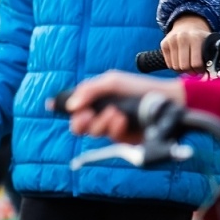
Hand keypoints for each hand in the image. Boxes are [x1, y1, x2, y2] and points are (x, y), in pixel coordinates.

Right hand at [61, 70, 184, 141]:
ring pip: (92, 131)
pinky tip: (123, 119)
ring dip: (101, 122)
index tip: (53, 106)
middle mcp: (100, 113)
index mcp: (95, 98)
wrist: (165, 101)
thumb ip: (89, 90)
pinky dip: (114, 127)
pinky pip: (109, 136)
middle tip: (87, 115)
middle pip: (77, 124)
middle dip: (79, 121)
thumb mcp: (112, 81)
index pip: (73, 104)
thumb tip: (72, 105)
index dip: (61, 106)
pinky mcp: (122, 138)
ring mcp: (110, 126)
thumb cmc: (139, 88)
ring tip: (116, 113)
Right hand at [162, 14, 212, 72]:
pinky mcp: (164, 44)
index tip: (202, 70)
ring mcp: (171, 41)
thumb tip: (212, 72)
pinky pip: (169, 64)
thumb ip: (213, 55)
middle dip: (190, 72)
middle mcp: (181, 38)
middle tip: (195, 71)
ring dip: (183, 71)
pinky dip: (175, 67)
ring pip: (175, 67)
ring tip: (188, 67)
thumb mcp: (210, 43)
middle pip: (184, 66)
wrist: (187, 25)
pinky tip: (181, 63)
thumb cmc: (200, 38)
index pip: (196, 63)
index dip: (200, 71)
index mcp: (195, 38)